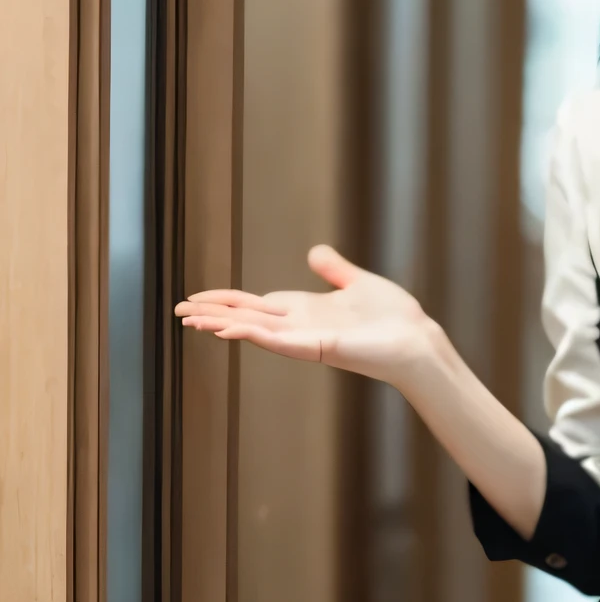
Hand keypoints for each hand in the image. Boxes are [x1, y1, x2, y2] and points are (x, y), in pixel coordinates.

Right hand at [174, 244, 434, 385]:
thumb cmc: (395, 319)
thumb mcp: (358, 284)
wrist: (419, 340)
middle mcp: (301, 326)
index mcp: (306, 310)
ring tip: (191, 321)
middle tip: (177, 312)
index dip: (226, 300)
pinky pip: (282, 342)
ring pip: (256, 331)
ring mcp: (308, 339)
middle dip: (212, 314)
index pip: (255, 303)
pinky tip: (231, 331)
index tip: (195, 298)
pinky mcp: (321, 348)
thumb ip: (335, 271)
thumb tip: (315, 252)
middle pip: (246, 317)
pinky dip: (255, 336)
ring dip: (223, 325)